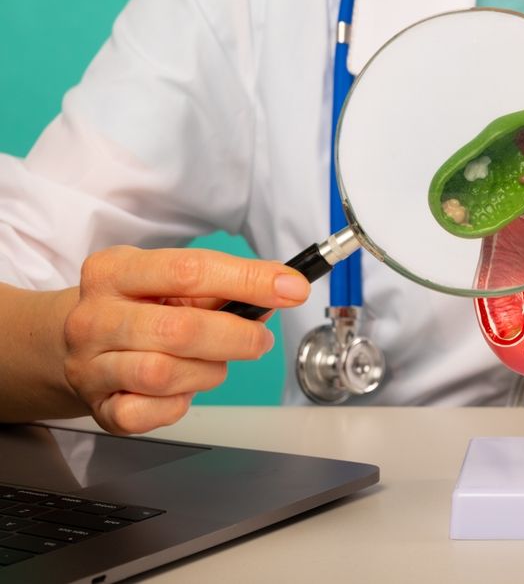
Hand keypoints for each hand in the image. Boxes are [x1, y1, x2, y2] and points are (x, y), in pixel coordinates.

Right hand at [62, 246, 309, 434]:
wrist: (72, 344)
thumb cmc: (137, 307)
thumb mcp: (170, 281)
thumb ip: (224, 283)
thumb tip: (282, 288)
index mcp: (114, 270)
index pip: (190, 269)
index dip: (249, 280)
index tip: (291, 288)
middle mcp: (95, 317)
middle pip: (180, 329)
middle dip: (237, 337)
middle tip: (260, 339)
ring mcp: (90, 365)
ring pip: (165, 374)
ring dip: (208, 371)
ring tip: (214, 362)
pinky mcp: (100, 408)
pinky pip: (149, 413)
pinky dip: (178, 405)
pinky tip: (183, 389)